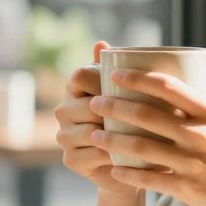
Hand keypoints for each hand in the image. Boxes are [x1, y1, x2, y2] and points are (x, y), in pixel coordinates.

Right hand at [53, 41, 138, 196]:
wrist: (131, 162)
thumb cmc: (132, 118)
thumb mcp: (129, 91)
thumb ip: (117, 67)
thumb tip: (101, 43)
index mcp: (75, 88)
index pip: (80, 75)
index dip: (101, 82)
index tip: (126, 89)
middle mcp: (63, 110)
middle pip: (87, 105)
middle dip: (114, 113)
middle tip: (142, 119)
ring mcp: (64, 136)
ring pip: (90, 131)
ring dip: (115, 135)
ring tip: (138, 138)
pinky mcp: (70, 159)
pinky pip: (93, 153)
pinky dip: (113, 154)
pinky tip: (129, 154)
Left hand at [88, 67, 205, 205]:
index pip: (169, 87)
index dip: (138, 78)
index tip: (116, 74)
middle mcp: (200, 134)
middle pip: (147, 114)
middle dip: (115, 106)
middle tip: (94, 103)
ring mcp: (193, 162)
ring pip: (142, 146)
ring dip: (113, 140)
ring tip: (94, 136)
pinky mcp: (188, 189)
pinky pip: (150, 179)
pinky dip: (128, 174)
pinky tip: (112, 170)